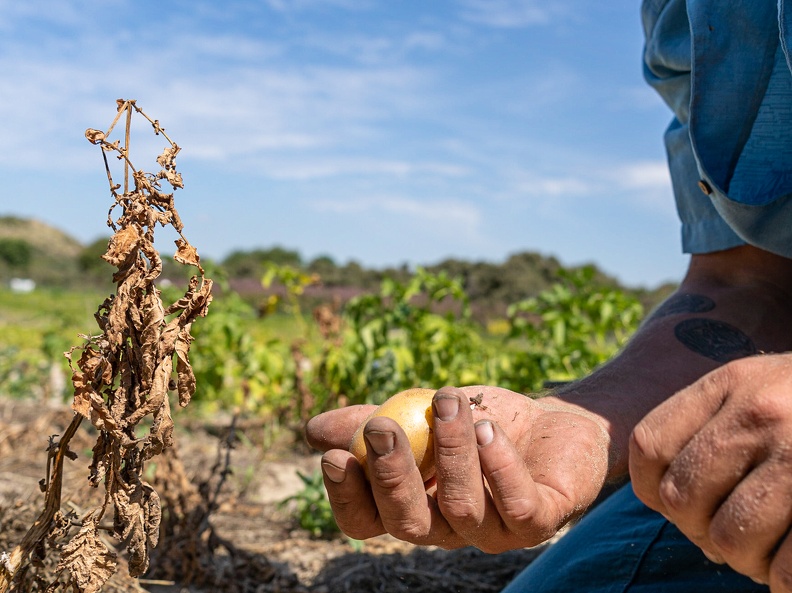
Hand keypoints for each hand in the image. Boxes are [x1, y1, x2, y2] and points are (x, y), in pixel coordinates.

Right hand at [305, 385, 609, 551]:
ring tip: (450, 400)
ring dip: (451, 450)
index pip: (369, 521)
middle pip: (408, 523)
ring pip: (461, 507)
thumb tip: (312, 432)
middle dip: (390, 476)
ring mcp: (495, 530)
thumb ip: (374, 421)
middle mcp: (449, 528)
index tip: (334, 455)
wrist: (554, 422)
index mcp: (416, 505)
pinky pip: (515, 504)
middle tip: (382, 426)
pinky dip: (498, 464)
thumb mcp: (423, 413)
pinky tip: (489, 427)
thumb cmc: (482, 420)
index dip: (348, 496)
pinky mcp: (540, 519)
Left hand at [630, 354, 791, 589]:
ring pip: (731, 539)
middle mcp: (762, 414)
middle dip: (702, 531)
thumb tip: (664, 500)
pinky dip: (785, 582)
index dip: (656, 490)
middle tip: (736, 536)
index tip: (684, 505)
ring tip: (772, 549)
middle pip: (683, 499)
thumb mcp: (760, 390)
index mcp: (731, 384)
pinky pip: (789, 570)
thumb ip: (710, 427)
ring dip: (747, 559)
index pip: (651, 446)